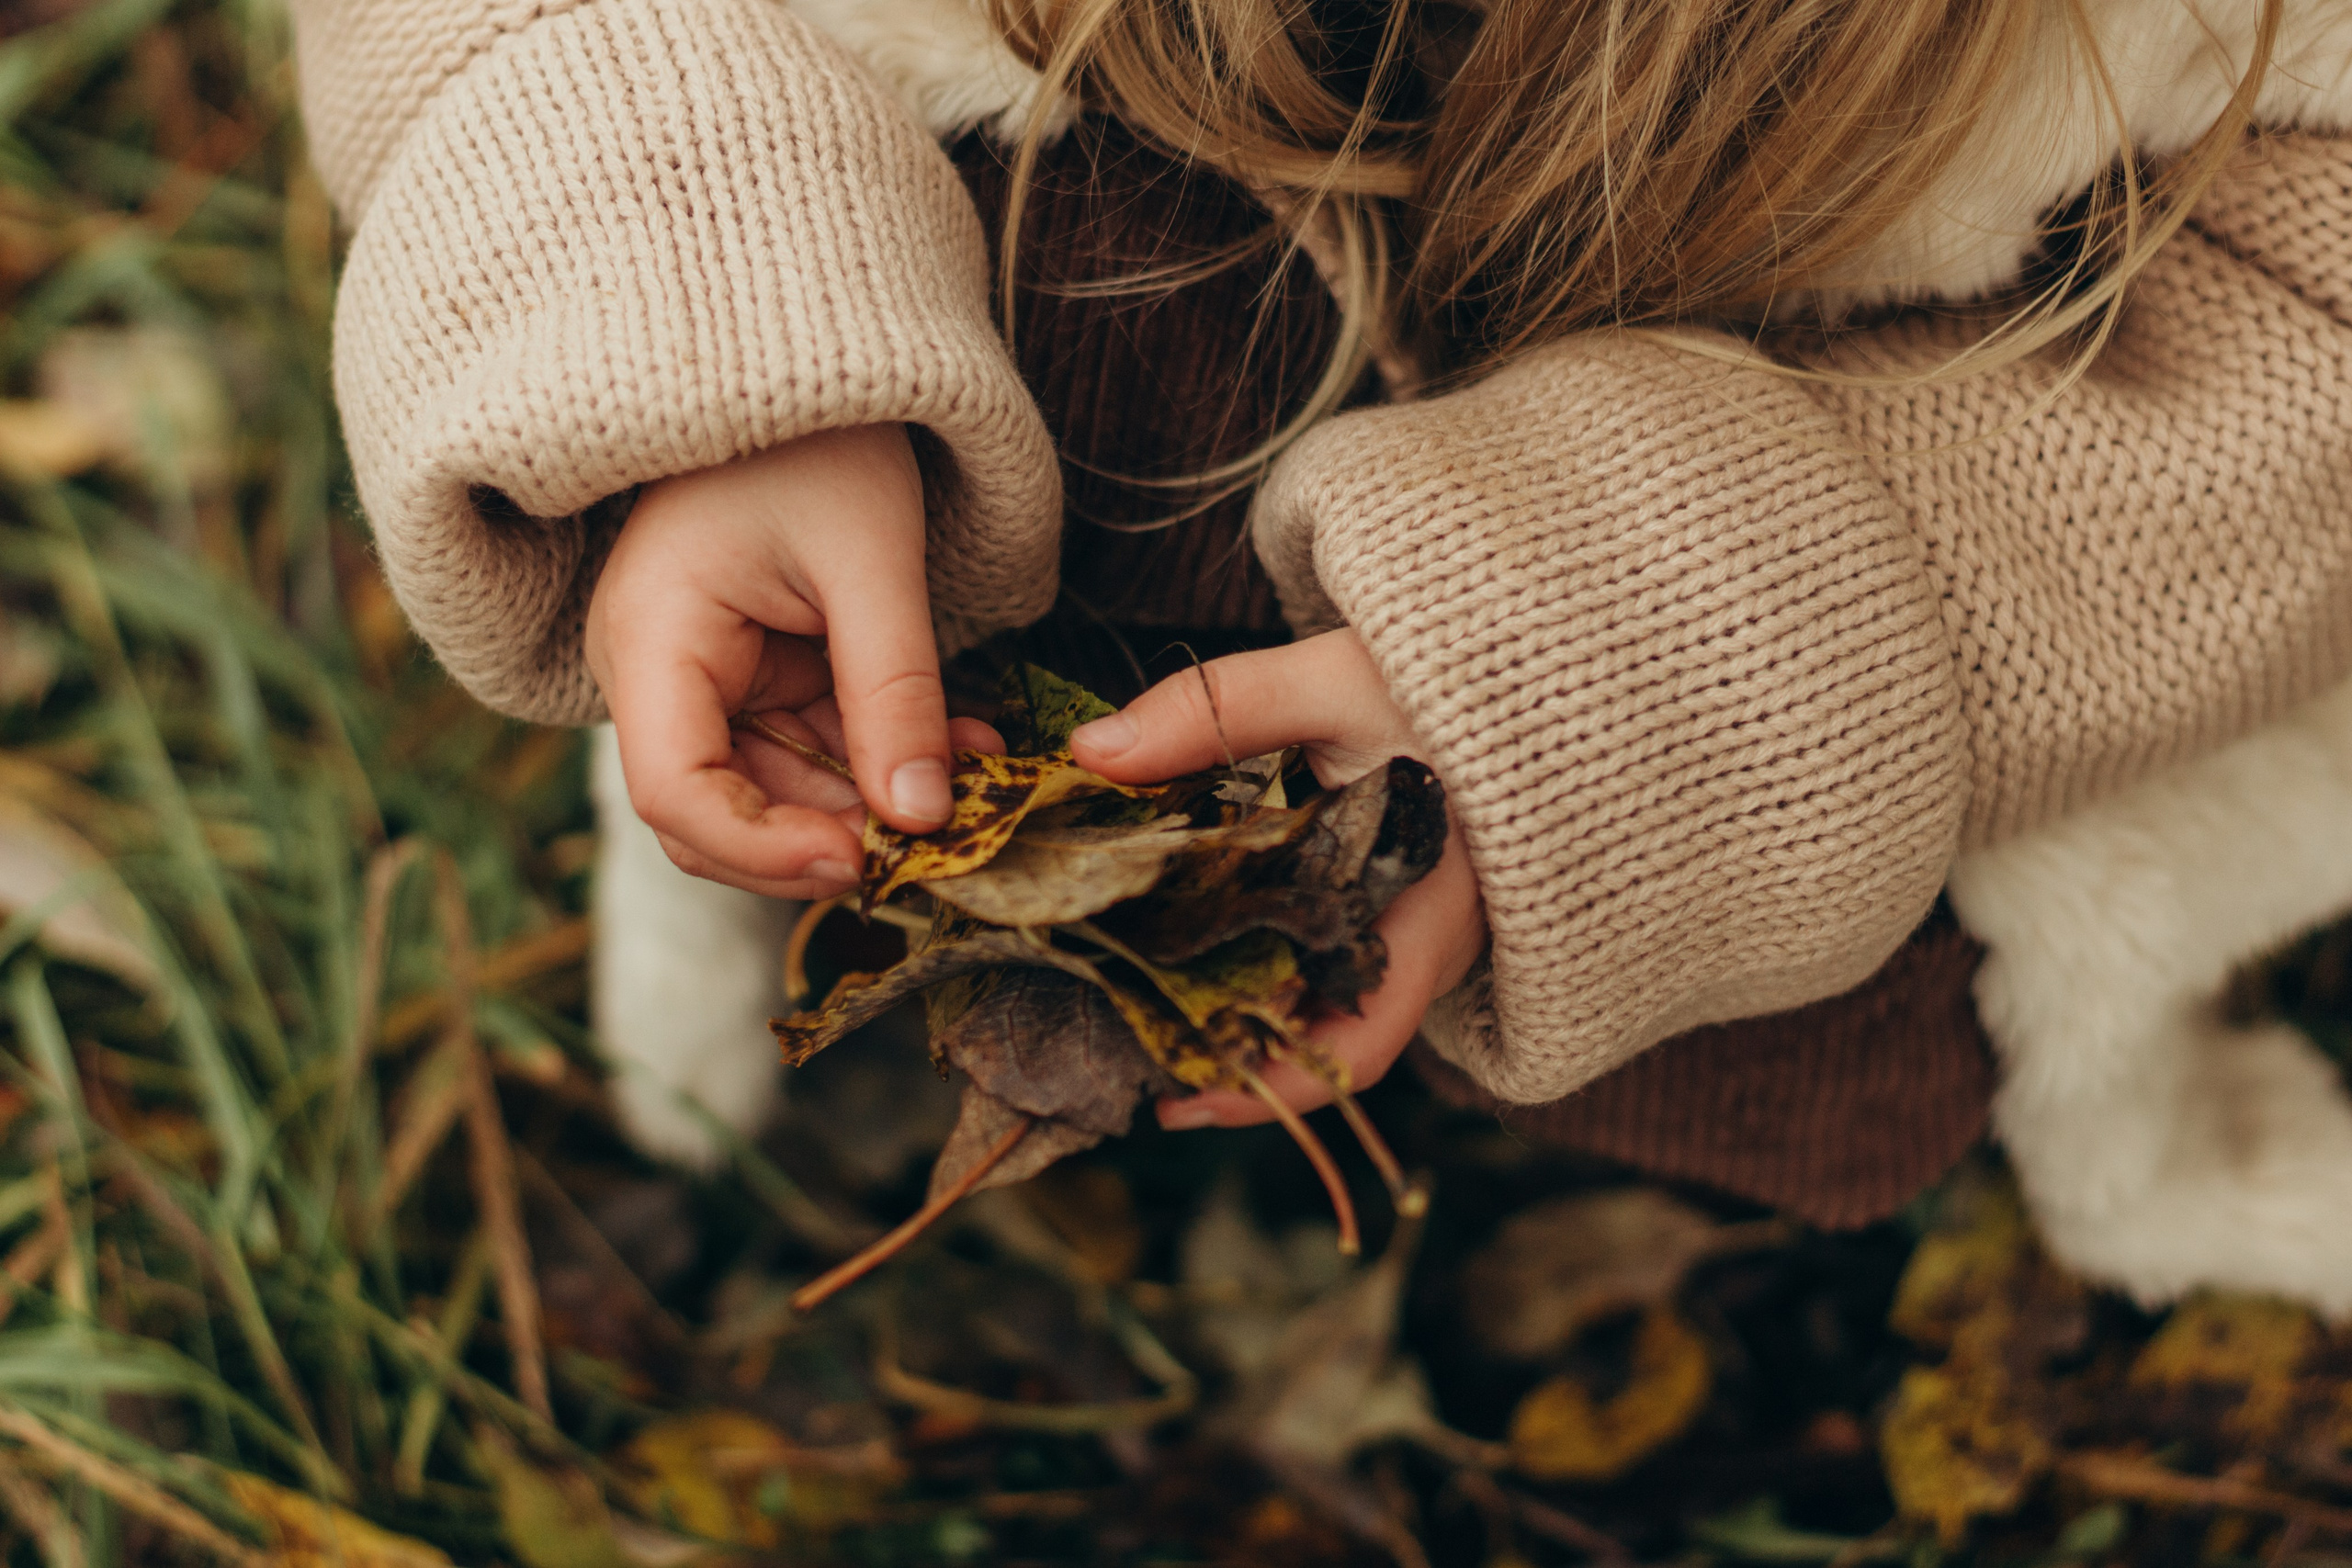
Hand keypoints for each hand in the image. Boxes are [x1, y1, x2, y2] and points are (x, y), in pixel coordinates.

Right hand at [584, 425, 999, 898]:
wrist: (807, 360)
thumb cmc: (823, 436)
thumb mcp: (872, 562)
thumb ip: (894, 695)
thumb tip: (922, 821)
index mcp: (650, 638)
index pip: (675, 795)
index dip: (765, 850)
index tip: (865, 861)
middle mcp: (654, 672)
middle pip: (720, 811)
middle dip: (826, 838)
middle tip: (935, 844)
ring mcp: (700, 677)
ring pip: (774, 790)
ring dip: (870, 801)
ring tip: (975, 780)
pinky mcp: (751, 671)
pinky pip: (806, 746)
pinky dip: (878, 758)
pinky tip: (961, 745)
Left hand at [1069, 631, 1486, 1127]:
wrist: (1538, 666)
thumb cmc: (1452, 677)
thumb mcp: (1333, 681)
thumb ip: (1217, 710)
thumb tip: (1093, 753)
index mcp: (1432, 910)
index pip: (1359, 1043)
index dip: (1272, 1088)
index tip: (1178, 1102)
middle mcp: (1434, 942)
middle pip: (1331, 1039)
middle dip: (1236, 1058)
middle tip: (1135, 1056)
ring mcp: (1422, 929)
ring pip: (1331, 1002)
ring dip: (1247, 1012)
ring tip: (1147, 1007)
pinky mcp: (1403, 903)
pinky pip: (1336, 958)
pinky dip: (1269, 964)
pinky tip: (1199, 944)